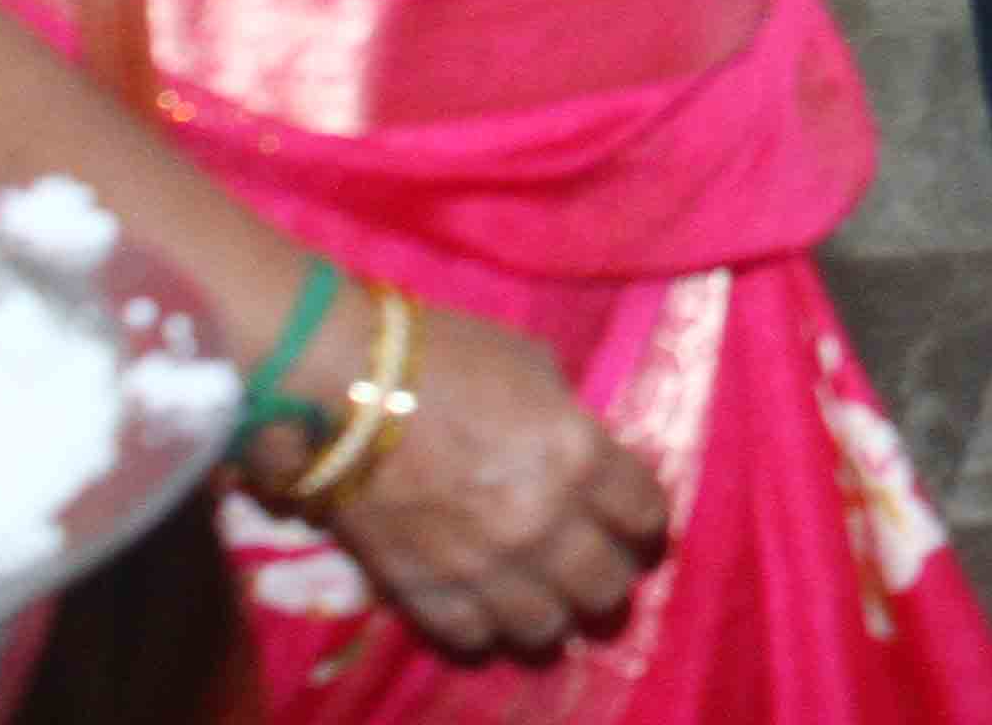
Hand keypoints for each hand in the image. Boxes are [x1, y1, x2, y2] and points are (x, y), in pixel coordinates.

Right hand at [319, 294, 669, 657]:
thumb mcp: (534, 368)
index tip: (638, 524)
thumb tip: (579, 448)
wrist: (345, 385)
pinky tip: (489, 611)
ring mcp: (481, 564)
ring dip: (553, 615)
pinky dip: (486, 628)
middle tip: (600, 570)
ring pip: (544, 626)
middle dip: (609, 578)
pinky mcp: (423, 589)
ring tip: (548, 601)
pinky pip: (472, 635)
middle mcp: (542, 521)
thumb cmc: (446, 357)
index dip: (646, 521)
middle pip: (604, 585)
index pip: (644, 514)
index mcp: (579, 457)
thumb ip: (567, 420)